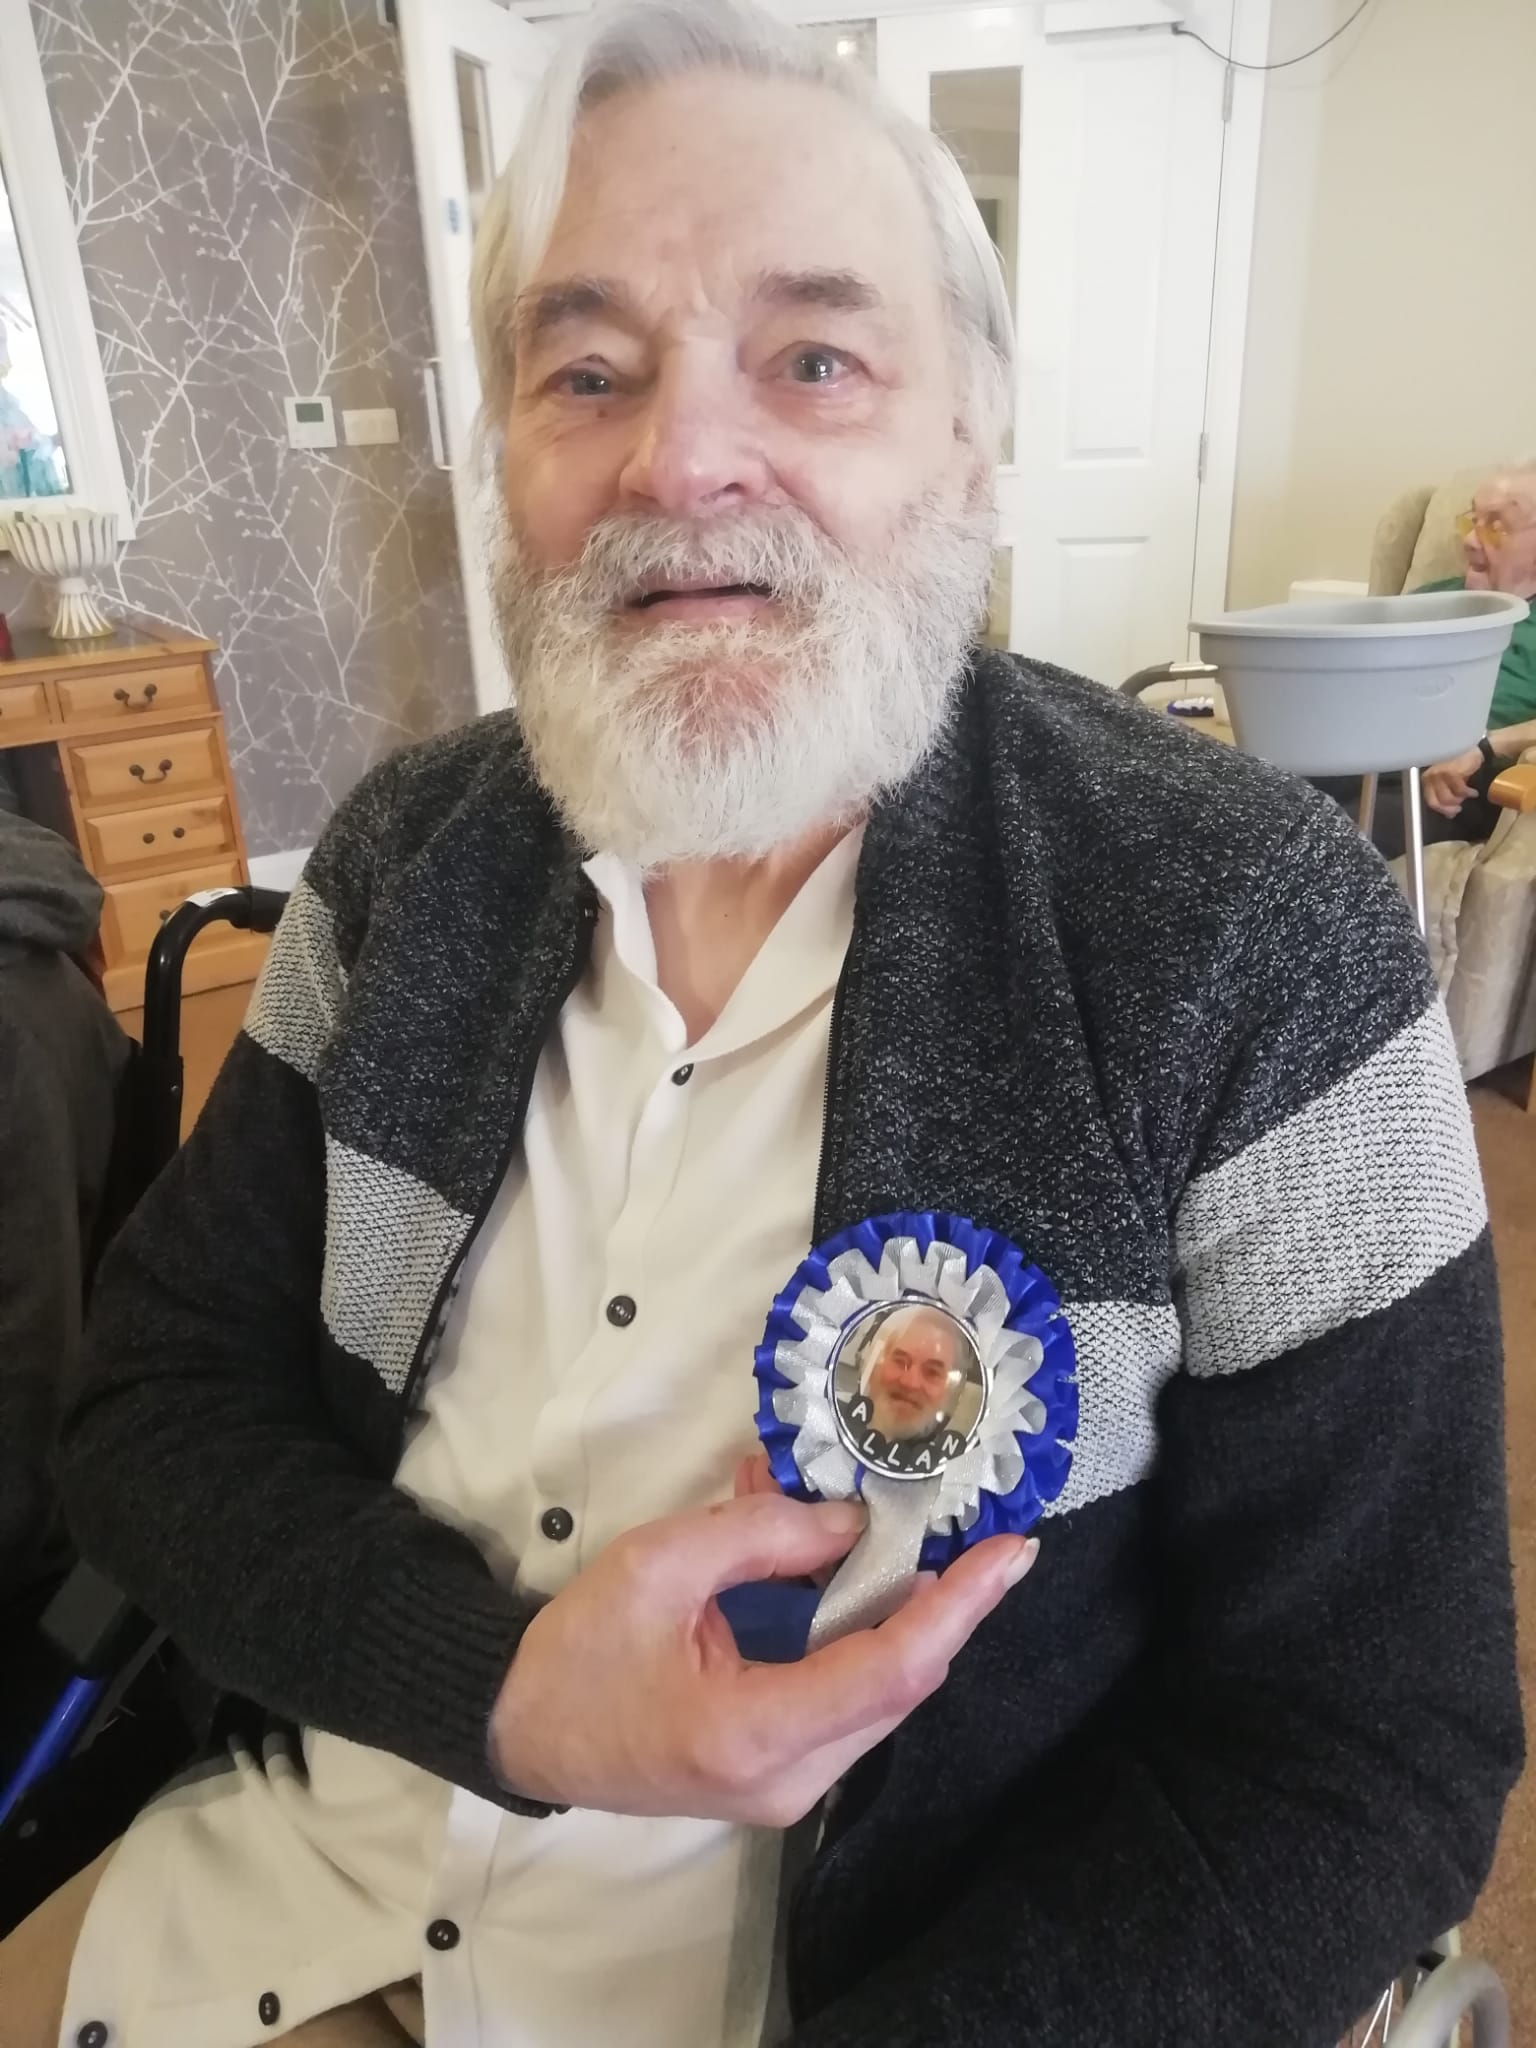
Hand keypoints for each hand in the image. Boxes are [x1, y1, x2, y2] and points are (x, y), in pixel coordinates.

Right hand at [488, 1491, 1036, 1825]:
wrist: (523, 1730)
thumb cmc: (579, 1650)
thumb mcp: (661, 1565)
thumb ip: (763, 1536)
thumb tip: (854, 1522)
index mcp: (754, 1732)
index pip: (890, 1669)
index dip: (959, 1607)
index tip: (1012, 1554)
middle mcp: (788, 1779)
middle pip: (899, 1683)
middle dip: (935, 1600)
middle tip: (962, 1529)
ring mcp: (787, 1789)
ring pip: (880, 1692)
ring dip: (890, 1610)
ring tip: (876, 1533)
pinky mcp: (781, 1776)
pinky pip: (848, 1700)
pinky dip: (854, 1632)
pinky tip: (836, 1573)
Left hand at [1422, 746, 1482, 817]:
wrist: (1474, 752)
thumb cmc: (1461, 767)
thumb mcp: (1450, 783)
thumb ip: (1446, 797)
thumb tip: (1448, 815)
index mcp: (1427, 779)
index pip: (1430, 801)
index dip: (1442, 810)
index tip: (1452, 813)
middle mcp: (1430, 776)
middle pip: (1437, 802)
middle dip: (1450, 807)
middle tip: (1461, 806)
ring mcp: (1439, 774)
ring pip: (1448, 798)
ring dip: (1460, 799)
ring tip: (1468, 795)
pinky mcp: (1451, 772)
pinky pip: (1460, 791)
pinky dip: (1468, 793)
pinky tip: (1473, 792)